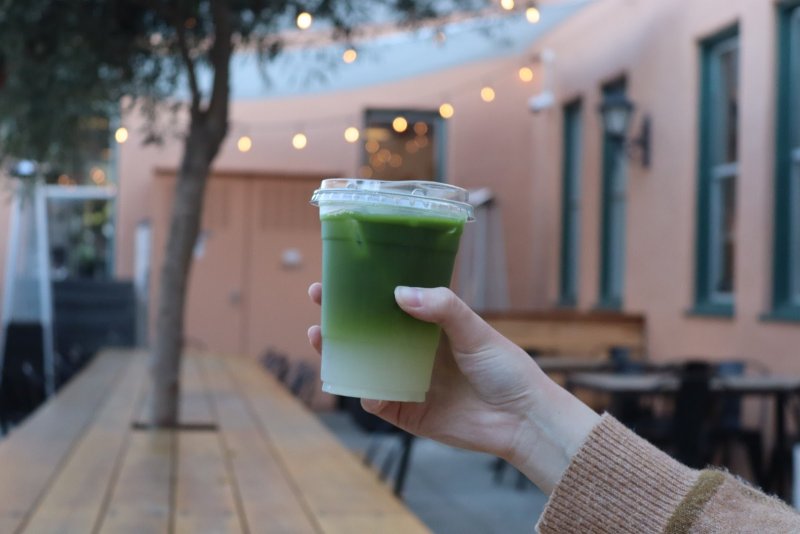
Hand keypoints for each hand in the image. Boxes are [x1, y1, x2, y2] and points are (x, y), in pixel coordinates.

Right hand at [307, 283, 598, 493]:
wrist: (523, 420)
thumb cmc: (506, 369)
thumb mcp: (475, 330)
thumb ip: (441, 307)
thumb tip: (399, 293)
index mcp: (430, 326)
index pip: (389, 302)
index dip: (363, 289)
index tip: (338, 274)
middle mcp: (414, 351)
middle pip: (368, 331)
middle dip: (340, 317)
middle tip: (319, 299)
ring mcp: (408, 381)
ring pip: (364, 365)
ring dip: (340, 352)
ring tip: (321, 336)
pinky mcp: (408, 412)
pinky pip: (377, 401)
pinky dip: (364, 392)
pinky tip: (359, 381)